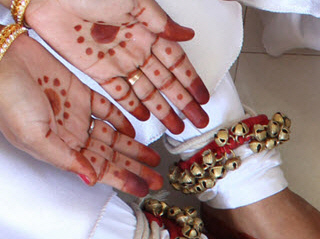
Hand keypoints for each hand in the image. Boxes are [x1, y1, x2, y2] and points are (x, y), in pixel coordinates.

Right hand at [0, 33, 160, 194]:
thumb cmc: (6, 97)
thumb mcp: (34, 136)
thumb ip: (65, 159)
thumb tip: (91, 179)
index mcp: (59, 149)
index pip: (98, 170)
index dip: (122, 180)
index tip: (144, 189)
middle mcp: (70, 135)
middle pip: (110, 156)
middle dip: (134, 169)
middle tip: (158, 178)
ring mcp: (75, 114)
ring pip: (112, 136)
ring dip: (133, 148)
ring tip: (154, 159)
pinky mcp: (78, 92)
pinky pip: (105, 109)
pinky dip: (120, 119)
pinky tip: (134, 130)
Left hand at [20, 0, 209, 132]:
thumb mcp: (133, 0)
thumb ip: (161, 22)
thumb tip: (187, 35)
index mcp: (146, 29)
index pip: (176, 61)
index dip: (191, 80)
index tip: (204, 98)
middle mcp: (134, 47)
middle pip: (165, 81)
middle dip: (183, 102)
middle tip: (198, 121)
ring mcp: (117, 60)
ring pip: (146, 91)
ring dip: (163, 110)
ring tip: (177, 128)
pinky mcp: (98, 70)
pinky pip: (119, 93)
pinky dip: (132, 106)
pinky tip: (145, 118)